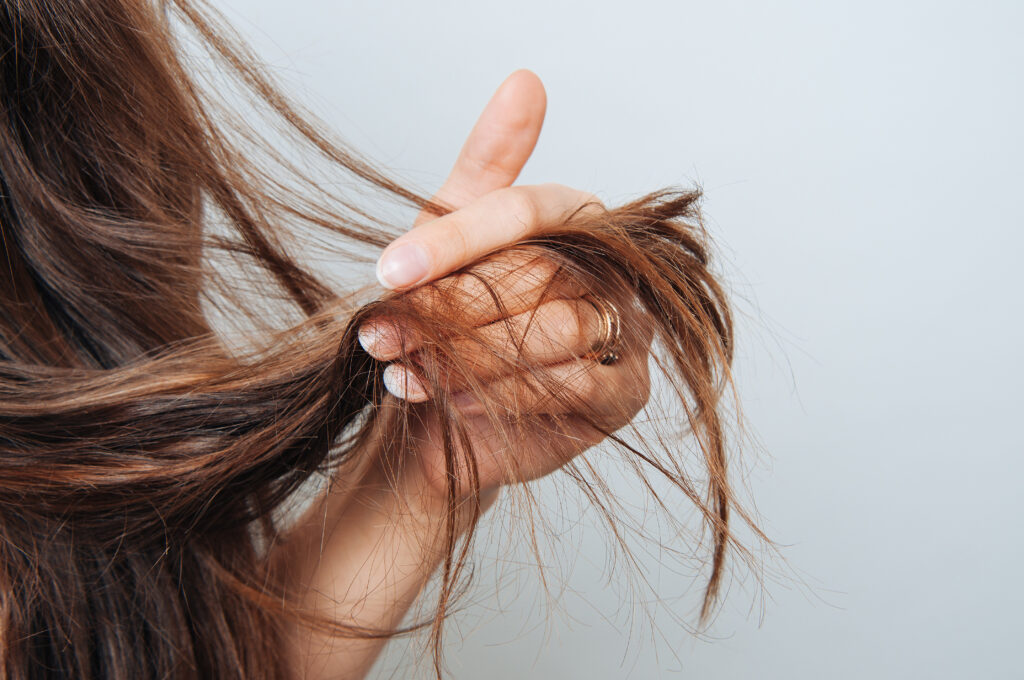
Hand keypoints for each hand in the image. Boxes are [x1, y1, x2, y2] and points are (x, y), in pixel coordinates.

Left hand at [359, 70, 653, 498]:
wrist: (449, 420)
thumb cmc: (456, 321)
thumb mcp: (451, 239)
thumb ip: (486, 167)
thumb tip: (526, 80)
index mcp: (576, 219)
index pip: (524, 211)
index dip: (454, 239)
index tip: (388, 271)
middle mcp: (612, 268)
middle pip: (539, 274)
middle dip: (450, 309)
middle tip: (383, 334)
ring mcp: (627, 331)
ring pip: (555, 331)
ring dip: (467, 356)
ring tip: (408, 368)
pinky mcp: (627, 393)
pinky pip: (574, 388)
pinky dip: (504, 395)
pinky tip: (455, 402)